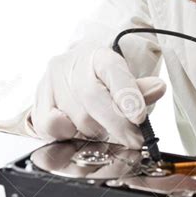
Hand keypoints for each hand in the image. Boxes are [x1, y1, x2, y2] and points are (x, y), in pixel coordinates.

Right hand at [30, 44, 165, 146]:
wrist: (71, 75)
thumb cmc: (100, 82)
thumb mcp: (123, 82)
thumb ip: (139, 89)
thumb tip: (158, 88)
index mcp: (99, 56)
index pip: (114, 71)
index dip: (127, 94)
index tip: (138, 117)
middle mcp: (71, 64)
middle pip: (94, 98)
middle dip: (117, 125)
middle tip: (134, 140)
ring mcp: (51, 82)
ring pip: (77, 117)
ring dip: (95, 132)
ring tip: (102, 131)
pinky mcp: (38, 101)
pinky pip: (51, 127)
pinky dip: (67, 135)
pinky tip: (76, 132)